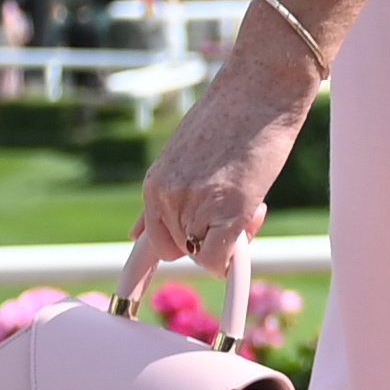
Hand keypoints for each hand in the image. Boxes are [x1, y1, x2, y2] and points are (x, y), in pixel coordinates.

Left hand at [125, 45, 315, 315]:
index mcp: (154, 184)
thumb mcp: (183, 158)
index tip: (128, 301)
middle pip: (181, 250)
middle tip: (235, 204)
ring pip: (203, 255)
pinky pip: (219, 261)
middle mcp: (166, 197)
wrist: (261, 88)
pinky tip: (252, 215)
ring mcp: (194, 205)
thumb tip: (136, 236)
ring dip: (229, 237)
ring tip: (249, 191)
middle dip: (206, 238)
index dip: (149, 267)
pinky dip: (233, 256)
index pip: (148, 240)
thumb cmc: (231, 118)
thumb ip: (162, 198)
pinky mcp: (228, 211)